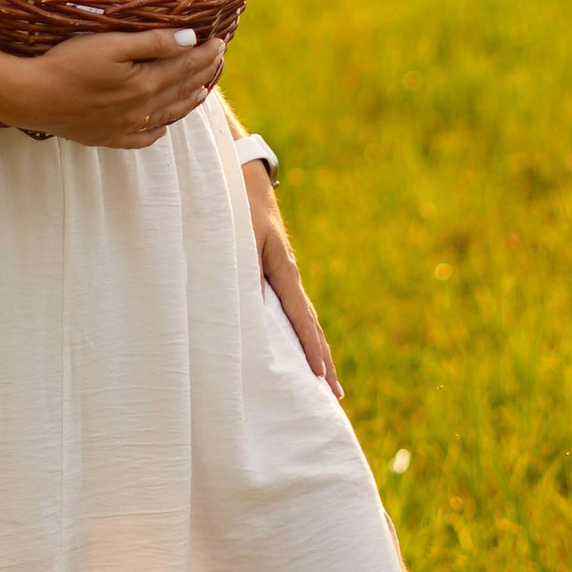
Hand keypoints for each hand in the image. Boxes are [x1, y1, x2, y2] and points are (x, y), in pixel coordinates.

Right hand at [9, 24, 225, 148]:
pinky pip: (143, 138)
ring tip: (202, 91)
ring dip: (188, 101)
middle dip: (202, 73)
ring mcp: (124, 128)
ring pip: (167, 115)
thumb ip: (152, 43)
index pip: (185, 67)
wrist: (31, 97)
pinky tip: (164, 126)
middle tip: (218, 60)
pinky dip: (158, 130)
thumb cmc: (68, 64)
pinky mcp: (107, 138)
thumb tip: (190, 40)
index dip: (204, 53)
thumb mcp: (111, 44)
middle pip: (181, 90)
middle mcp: (141, 110)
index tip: (220, 41)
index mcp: (144, 85)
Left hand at [241, 160, 341, 396]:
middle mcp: (288, 275)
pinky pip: (290, 309)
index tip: (320, 377)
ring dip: (314, 350)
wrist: (242, 174)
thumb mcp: (235, 237)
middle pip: (310, 325)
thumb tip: (248, 311)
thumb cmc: (235, 205)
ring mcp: (284, 274)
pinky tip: (298, 349)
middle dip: (324, 361)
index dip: (310, 348)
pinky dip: (299, 333)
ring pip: (303, 320)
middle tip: (336, 397)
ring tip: (325, 383)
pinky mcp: (274, 271)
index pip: (300, 317)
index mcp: (282, 269)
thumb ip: (240, 272)